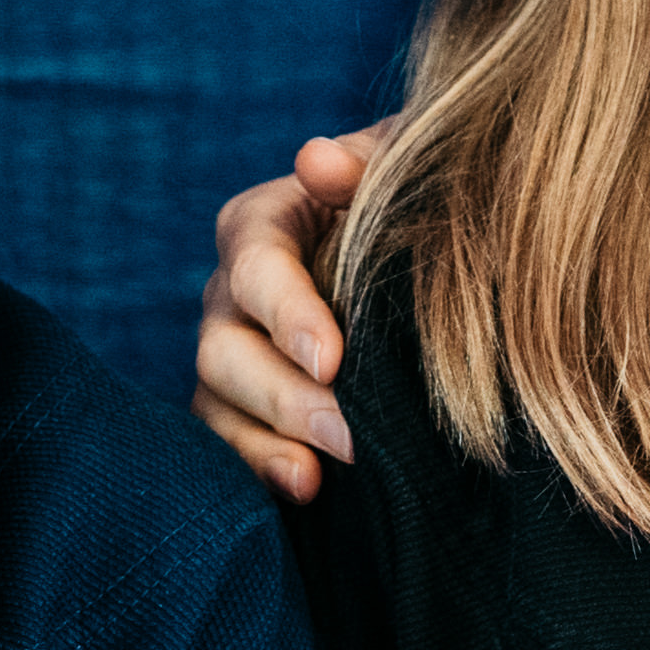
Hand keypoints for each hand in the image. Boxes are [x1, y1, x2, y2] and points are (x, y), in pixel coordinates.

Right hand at [190, 127, 385, 498]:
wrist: (432, 265)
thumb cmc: (417, 206)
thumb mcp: (404, 169)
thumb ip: (365, 162)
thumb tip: (316, 161)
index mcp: (264, 224)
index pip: (255, 264)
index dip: (287, 312)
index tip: (331, 359)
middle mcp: (232, 294)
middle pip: (224, 346)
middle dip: (283, 395)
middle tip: (347, 434)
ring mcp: (232, 356)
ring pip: (217, 403)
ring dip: (267, 440)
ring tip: (316, 474)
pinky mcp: (243, 411)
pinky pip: (228, 445)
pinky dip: (260, 469)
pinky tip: (306, 489)